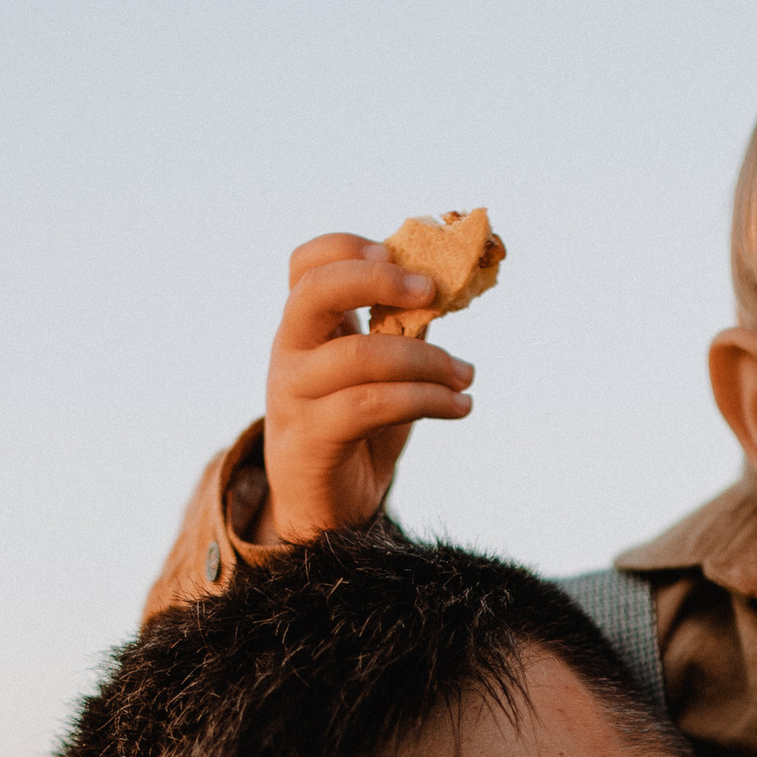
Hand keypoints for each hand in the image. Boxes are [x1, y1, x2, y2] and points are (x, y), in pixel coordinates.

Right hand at [261, 231, 476, 540]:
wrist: (325, 509)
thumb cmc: (358, 431)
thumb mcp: (378, 372)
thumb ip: (400, 331)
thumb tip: (449, 289)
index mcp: (305, 327)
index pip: (306, 264)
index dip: (349, 246)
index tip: (400, 256)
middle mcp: (289, 352)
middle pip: (317, 291)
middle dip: (380, 280)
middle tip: (433, 292)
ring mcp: (293, 394)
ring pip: (359, 355)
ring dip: (428, 360)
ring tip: (466, 376)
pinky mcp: (309, 438)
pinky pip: (370, 406)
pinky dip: (426, 400)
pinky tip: (459, 406)